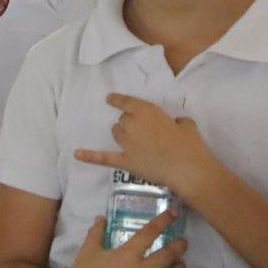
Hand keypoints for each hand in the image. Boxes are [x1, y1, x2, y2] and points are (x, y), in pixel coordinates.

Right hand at [61, 214, 186, 267]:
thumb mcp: (88, 250)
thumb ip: (96, 232)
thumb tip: (101, 218)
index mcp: (128, 254)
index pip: (151, 232)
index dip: (165, 220)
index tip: (174, 213)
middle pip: (169, 255)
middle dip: (180, 246)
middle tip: (182, 243)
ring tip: (179, 264)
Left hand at [75, 94, 216, 200]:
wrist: (187, 168)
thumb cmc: (190, 145)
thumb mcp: (187, 125)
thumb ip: (178, 122)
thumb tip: (175, 124)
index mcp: (148, 112)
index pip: (128, 102)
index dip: (118, 100)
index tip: (110, 98)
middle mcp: (133, 124)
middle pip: (123, 120)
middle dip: (130, 124)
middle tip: (143, 133)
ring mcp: (127, 143)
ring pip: (116, 133)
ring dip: (121, 135)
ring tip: (132, 141)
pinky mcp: (125, 161)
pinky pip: (103, 157)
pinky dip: (89, 156)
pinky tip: (77, 154)